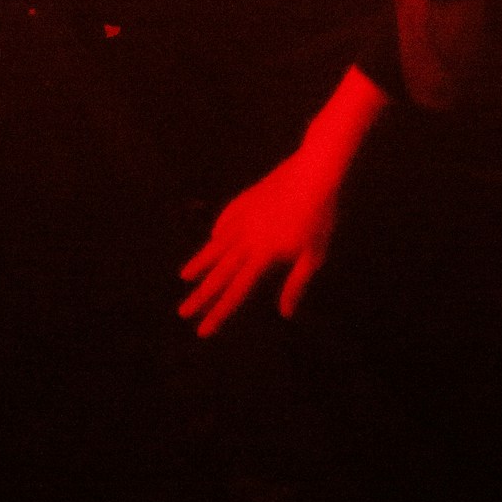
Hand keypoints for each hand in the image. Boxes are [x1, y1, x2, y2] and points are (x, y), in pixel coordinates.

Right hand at [177, 146, 342, 336]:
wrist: (315, 171)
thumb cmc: (319, 216)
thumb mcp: (313, 255)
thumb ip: (296, 284)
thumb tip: (285, 313)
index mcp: (263, 256)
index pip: (236, 292)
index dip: (219, 313)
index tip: (202, 330)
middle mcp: (247, 239)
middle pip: (219, 273)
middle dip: (200, 296)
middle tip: (182, 312)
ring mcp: (245, 216)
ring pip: (217, 244)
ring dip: (200, 262)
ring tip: (185, 276)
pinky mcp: (249, 198)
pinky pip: (228, 217)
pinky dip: (219, 229)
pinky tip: (214, 236)